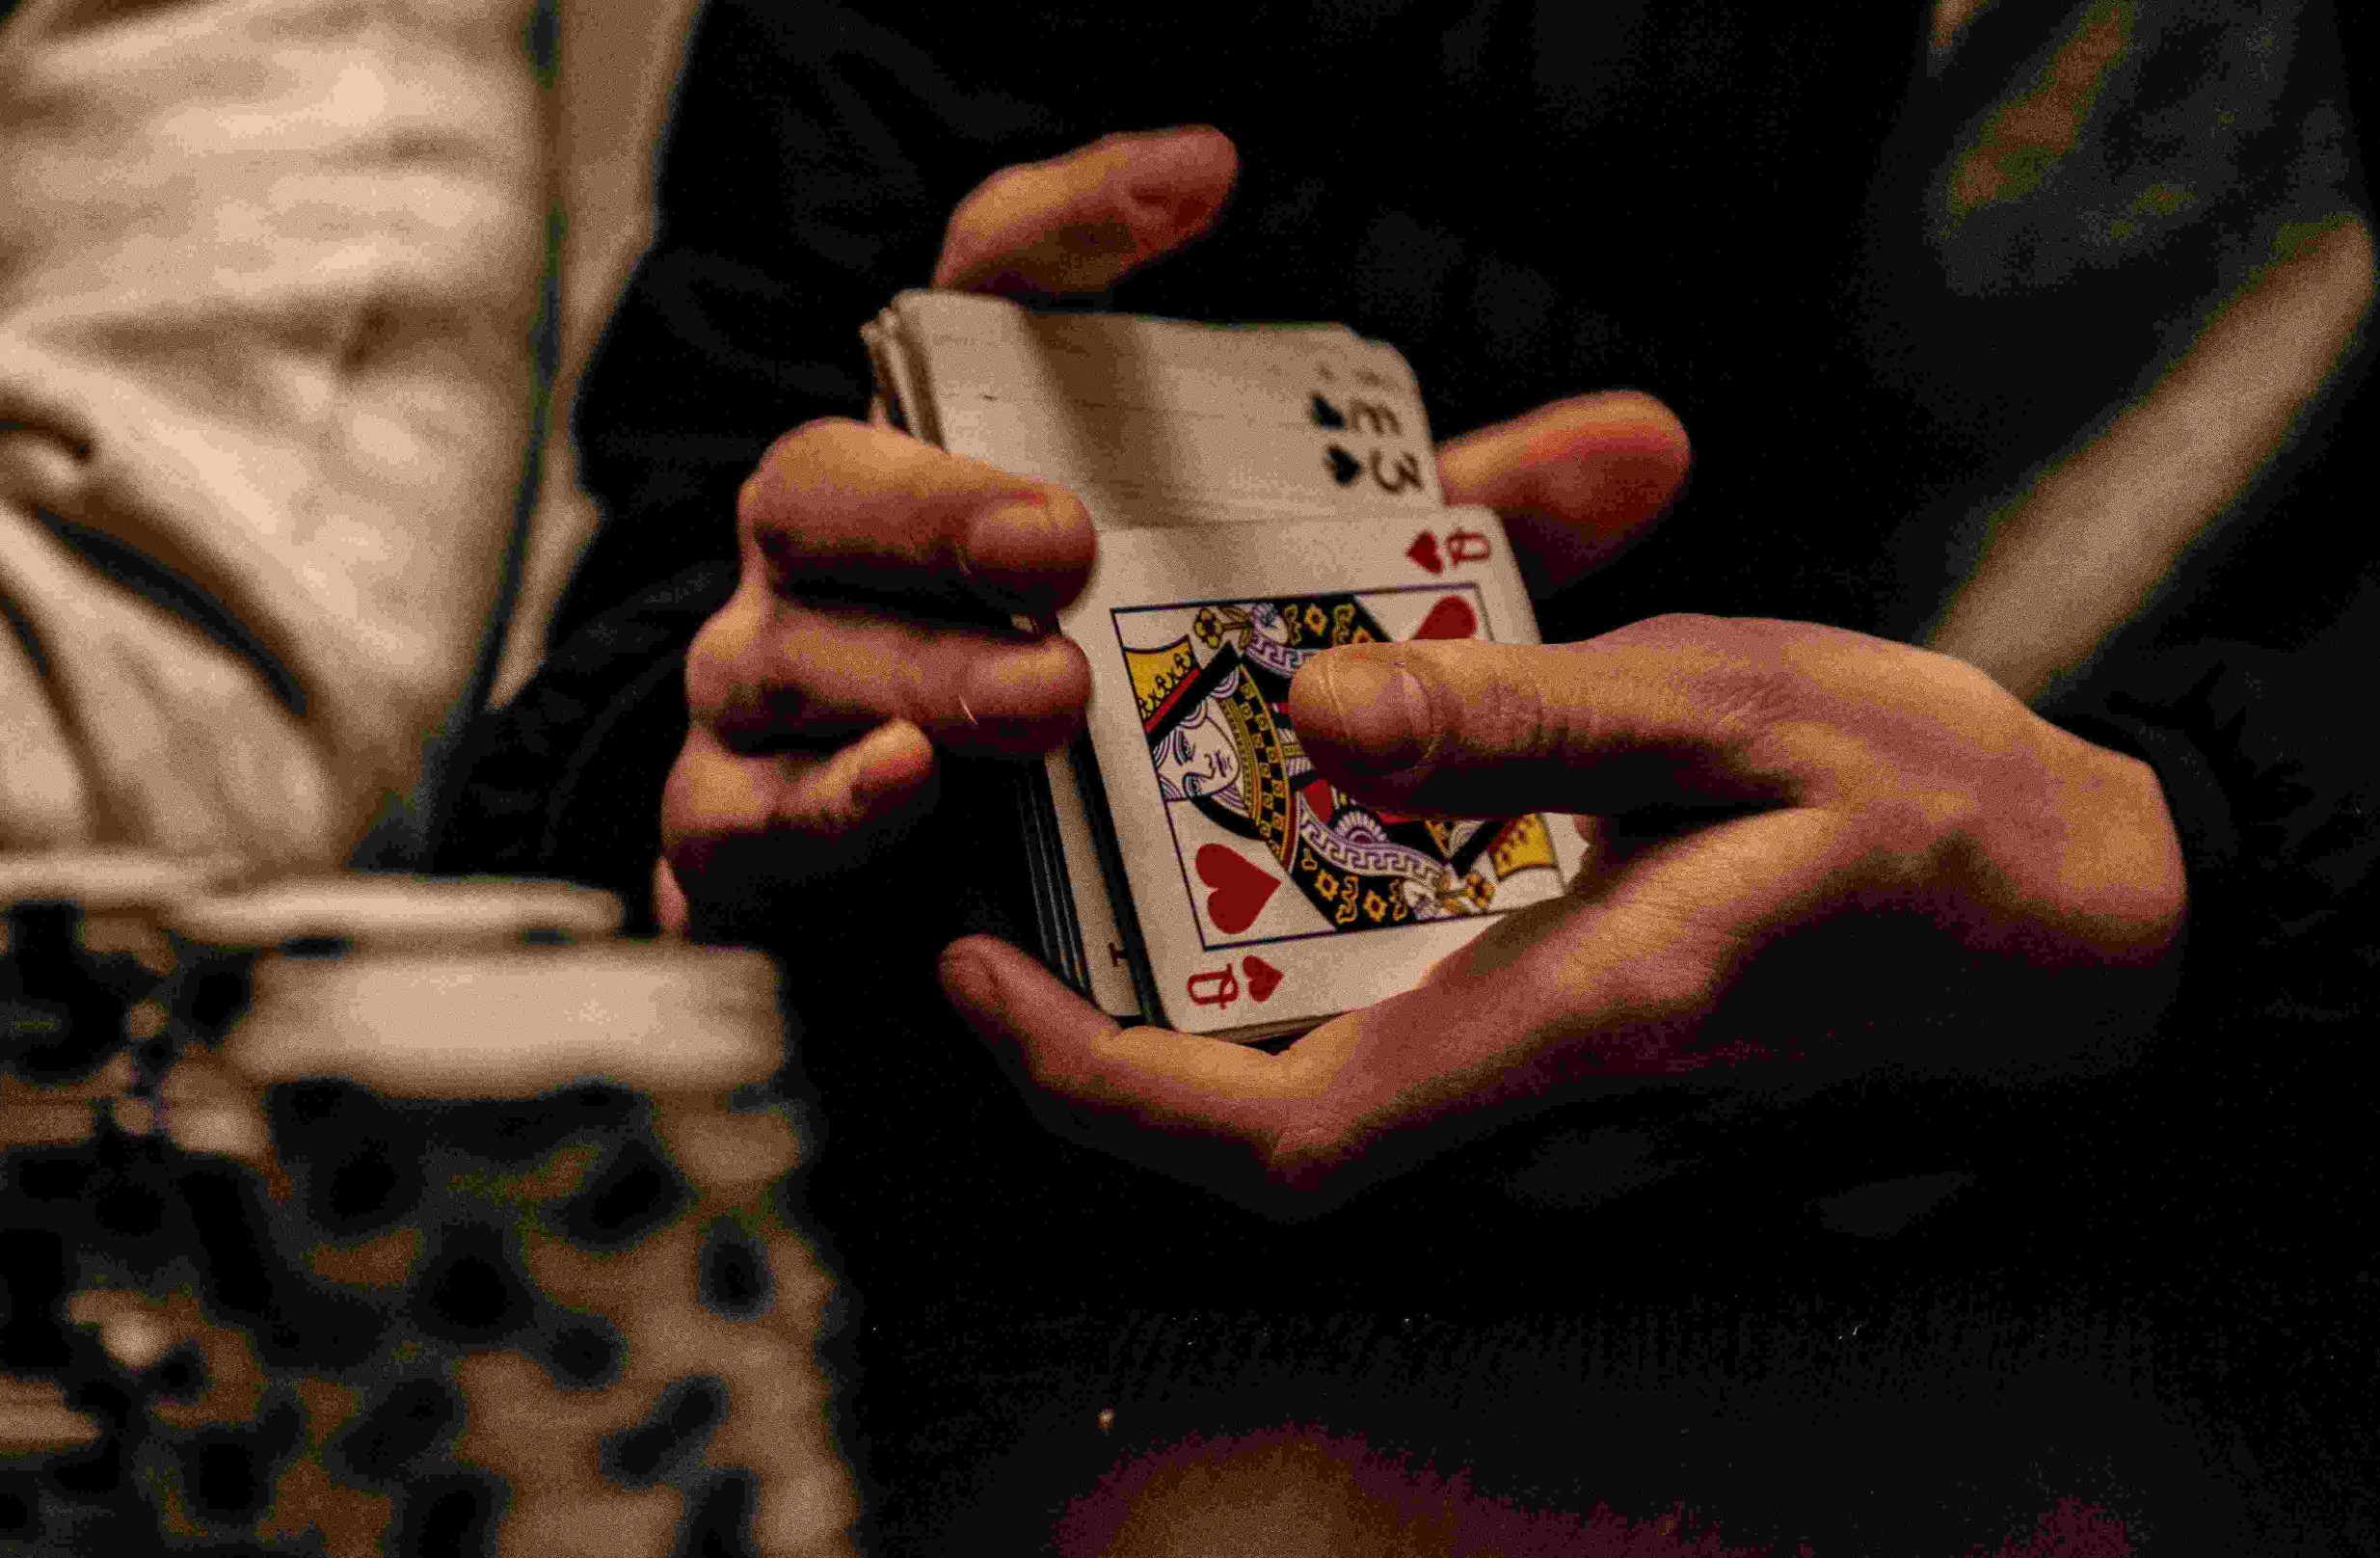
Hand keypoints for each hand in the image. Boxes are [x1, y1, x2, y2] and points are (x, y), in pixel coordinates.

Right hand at [660, 124, 1690, 934]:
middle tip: (1062, 544)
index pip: (989, 294)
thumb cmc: (1112, 696)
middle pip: (828, 474)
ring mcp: (775, 679)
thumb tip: (1643, 446)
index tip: (1209, 175)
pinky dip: (816, 803)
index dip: (1077, 223)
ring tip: (1038, 701)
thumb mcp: (1293, 600)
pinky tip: (902, 794)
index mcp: (965, 452)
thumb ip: (1442, 530)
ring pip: (785, 642)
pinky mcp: (737, 822)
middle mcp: (843, 549)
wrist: (934, 883)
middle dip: (938, 501)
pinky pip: (739, 806)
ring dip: (909, 665)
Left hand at [939, 617, 2184, 1215]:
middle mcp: (1555, 1106)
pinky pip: (1396, 1060)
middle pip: (1262, 1140)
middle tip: (1017, 879)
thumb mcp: (1748, 712)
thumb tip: (1326, 715)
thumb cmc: (1947, 814)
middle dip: (1106, 1040)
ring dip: (1191, 1007)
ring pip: (1318, 1105)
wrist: (2091, 929)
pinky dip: (1298, 981)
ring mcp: (1569, 1111)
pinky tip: (1283, 852)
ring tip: (1113, 849)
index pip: (1282, 1139)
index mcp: (1586, 1021)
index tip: (978, 975)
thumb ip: (1530, 722)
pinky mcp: (1583, 1073)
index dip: (1096, 1085)